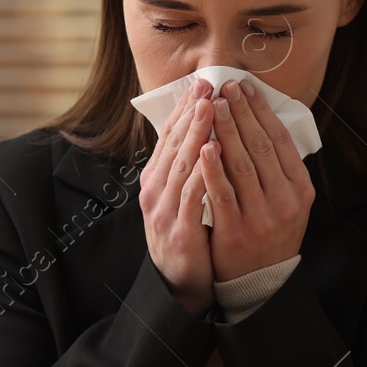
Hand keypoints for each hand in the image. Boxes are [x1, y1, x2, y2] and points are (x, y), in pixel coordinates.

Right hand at [138, 80, 216, 315]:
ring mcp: (164, 210)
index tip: (201, 84)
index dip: (185, 109)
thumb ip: (187, 166)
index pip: (169, 137)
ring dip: (196, 134)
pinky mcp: (178, 230)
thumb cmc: (186, 234)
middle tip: (207, 85)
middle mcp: (154, 190)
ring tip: (210, 107)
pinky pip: (191, 195)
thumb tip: (203, 130)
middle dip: (191, 113)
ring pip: (181, 164)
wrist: (179, 283)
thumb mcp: (180, 196)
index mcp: (155, 179)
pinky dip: (201, 172)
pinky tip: (212, 152)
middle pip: (173, 144)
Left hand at [198, 79, 314, 280]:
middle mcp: (285, 201)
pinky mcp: (236, 232)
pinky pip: (222, 194)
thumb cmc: (269, 232)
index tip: (245, 87)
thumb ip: (280, 168)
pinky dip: (213, 169)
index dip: (262, 111)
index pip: (279, 140)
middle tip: (225, 87)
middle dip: (241, 113)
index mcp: (300, 189)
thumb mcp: (288, 201)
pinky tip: (204, 146)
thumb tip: (263, 121)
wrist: (259, 280)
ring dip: (226, 132)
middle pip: (260, 147)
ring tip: (213, 105)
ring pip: (242, 165)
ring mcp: (261, 217)